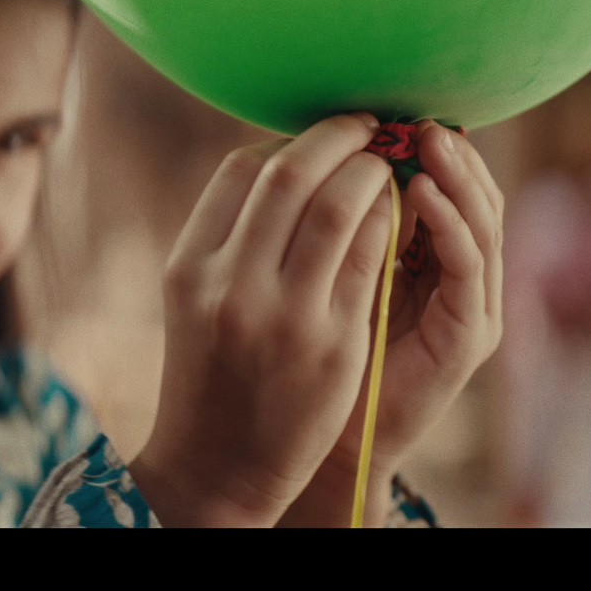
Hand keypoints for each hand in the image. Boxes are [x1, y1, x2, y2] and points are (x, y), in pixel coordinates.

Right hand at [129, 113, 398, 526]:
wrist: (219, 464)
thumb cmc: (211, 371)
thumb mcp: (196, 298)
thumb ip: (227, 236)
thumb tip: (280, 161)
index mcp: (191, 265)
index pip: (241, 171)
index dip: (287, 143)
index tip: (315, 141)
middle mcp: (231, 285)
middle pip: (290, 175)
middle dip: (337, 137)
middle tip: (365, 125)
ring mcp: (285, 315)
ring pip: (339, 207)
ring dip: (371, 173)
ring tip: (384, 166)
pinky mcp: (334, 342)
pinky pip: (371, 256)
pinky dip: (389, 220)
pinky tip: (399, 212)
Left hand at [280, 120, 504, 525]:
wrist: (319, 443)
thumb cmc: (310, 363)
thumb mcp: (326, 279)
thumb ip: (344, 222)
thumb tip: (330, 146)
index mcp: (428, 258)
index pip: (442, 183)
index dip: (423, 145)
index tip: (390, 108)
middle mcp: (460, 279)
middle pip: (472, 194)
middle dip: (447, 151)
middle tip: (418, 114)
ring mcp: (473, 307)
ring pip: (481, 221)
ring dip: (456, 175)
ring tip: (427, 139)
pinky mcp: (472, 336)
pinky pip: (468, 267)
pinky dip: (450, 224)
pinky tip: (422, 192)